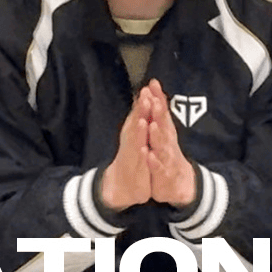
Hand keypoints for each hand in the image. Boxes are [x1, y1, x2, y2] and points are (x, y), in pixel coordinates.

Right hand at [99, 87, 154, 211]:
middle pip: (136, 123)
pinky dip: (142, 157)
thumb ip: (139, 115)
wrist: (120, 185)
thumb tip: (143, 95)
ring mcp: (132, 156)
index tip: (151, 85)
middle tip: (145, 96)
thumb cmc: (132, 157)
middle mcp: (131, 141)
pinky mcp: (134, 171)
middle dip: (141, 111)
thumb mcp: (137, 135)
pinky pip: (139, 164)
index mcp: (134, 132)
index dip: (146, 99)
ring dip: (139, 132)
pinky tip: (145, 151)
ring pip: (136, 142)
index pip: (140, 113)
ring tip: (143, 121)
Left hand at [142, 80, 197, 206]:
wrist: (182, 184)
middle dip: (159, 112)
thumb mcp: (164, 134)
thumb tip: (153, 91)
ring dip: (158, 135)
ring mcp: (168, 158)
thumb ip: (160, 113)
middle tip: (154, 98)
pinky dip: (154, 162)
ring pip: (163, 146)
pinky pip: (159, 168)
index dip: (158, 98)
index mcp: (166, 132)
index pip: (162, 112)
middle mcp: (169, 142)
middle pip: (164, 125)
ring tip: (152, 125)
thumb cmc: (169, 155)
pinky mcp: (165, 174)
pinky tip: (149, 156)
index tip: (152, 84)